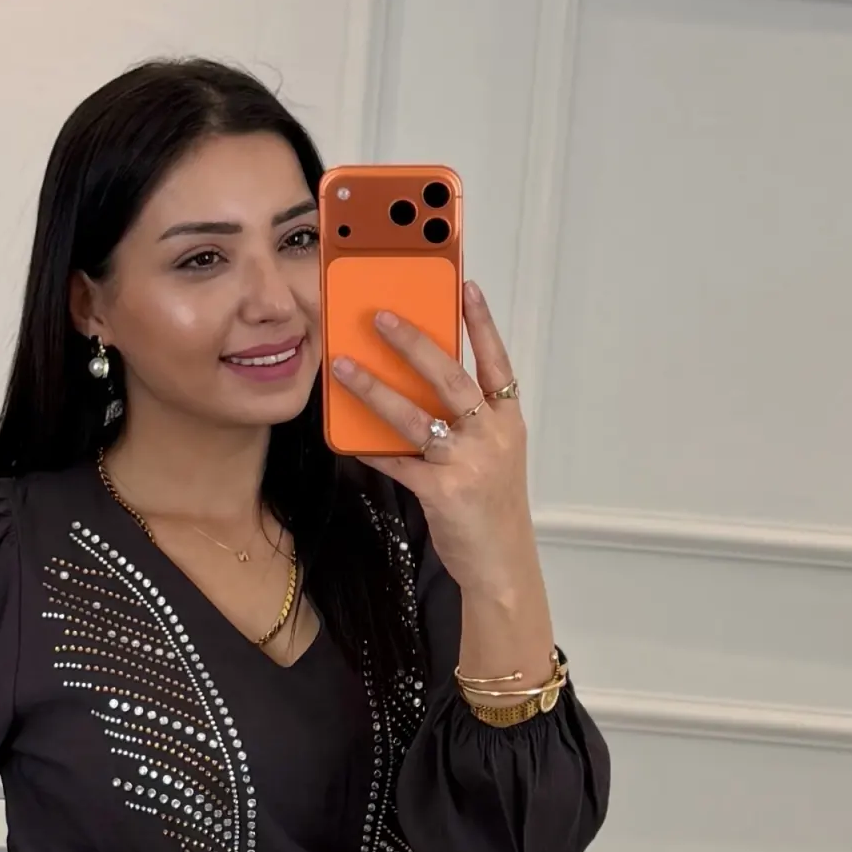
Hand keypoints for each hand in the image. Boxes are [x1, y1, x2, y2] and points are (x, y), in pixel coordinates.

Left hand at [329, 281, 536, 597]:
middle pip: (450, 377)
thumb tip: (417, 386)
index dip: (482, 324)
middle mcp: (491, 436)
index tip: (466, 287)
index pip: (496, 361)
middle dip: (413, 343)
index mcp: (507, 420)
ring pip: (414, 415)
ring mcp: (468, 463)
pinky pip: (397, 462)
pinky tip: (346, 438)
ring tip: (343, 367)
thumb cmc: (494, 505)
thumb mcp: (494, 454)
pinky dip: (369, 449)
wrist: (502, 564)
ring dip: (374, 389)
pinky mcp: (442, 491)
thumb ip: (466, 420)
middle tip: (381, 317)